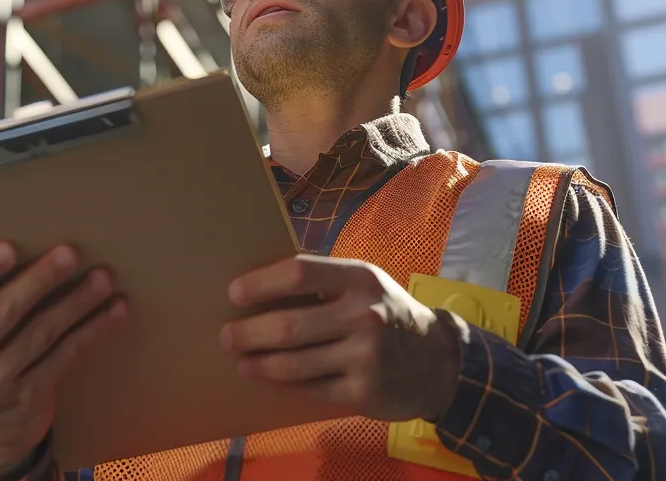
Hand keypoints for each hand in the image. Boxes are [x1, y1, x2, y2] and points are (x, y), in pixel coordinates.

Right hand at [0, 242, 127, 475]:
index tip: (10, 247)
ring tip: (102, 279)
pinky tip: (114, 311)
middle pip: (3, 312)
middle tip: (70, 253)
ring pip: (41, 334)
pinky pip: (66, 357)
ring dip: (76, 302)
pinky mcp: (29, 398)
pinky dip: (93, 331)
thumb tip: (24, 244)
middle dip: (40, 279)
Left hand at [220, 255, 461, 422]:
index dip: (261, 284)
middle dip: (248, 333)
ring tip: (240, 360)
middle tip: (226, 336)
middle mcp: (365, 316)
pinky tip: (269, 377)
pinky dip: (285, 384)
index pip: (300, 274)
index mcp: (361, 280)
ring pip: (293, 364)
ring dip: (258, 364)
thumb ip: (325, 281)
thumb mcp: (367, 285)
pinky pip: (310, 389)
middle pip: (288, 325)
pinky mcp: (363, 392)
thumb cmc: (388, 314)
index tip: (234, 294)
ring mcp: (365, 357)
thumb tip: (259, 285)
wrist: (439, 362)